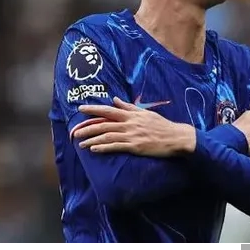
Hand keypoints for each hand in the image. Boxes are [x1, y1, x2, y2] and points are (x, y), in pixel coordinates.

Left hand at [71, 97, 195, 156]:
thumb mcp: (145, 113)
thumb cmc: (161, 125)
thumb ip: (129, 107)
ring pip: (107, 136)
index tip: (81, 108)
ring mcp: (132, 135)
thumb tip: (115, 99)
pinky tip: (94, 149)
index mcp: (131, 114)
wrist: (175, 137)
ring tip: (80, 143)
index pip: (108, 110)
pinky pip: (116, 146)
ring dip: (92, 139)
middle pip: (104, 124)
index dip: (93, 109)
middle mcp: (129, 123)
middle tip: (74, 132)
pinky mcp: (135, 146)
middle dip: (87, 127)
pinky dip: (103, 148)